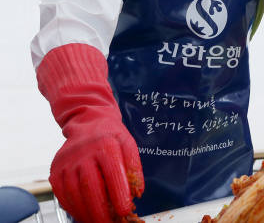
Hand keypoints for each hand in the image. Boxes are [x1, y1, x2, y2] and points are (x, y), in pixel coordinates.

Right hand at [37, 44, 143, 221]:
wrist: (87, 121)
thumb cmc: (111, 135)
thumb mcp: (129, 144)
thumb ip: (134, 167)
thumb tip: (138, 192)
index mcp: (106, 144)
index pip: (113, 172)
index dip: (118, 194)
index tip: (125, 210)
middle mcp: (84, 152)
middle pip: (90, 185)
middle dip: (101, 209)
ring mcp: (67, 161)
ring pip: (74, 192)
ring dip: (86, 212)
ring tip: (97, 222)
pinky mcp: (55, 170)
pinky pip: (62, 193)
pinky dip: (72, 207)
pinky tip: (82, 214)